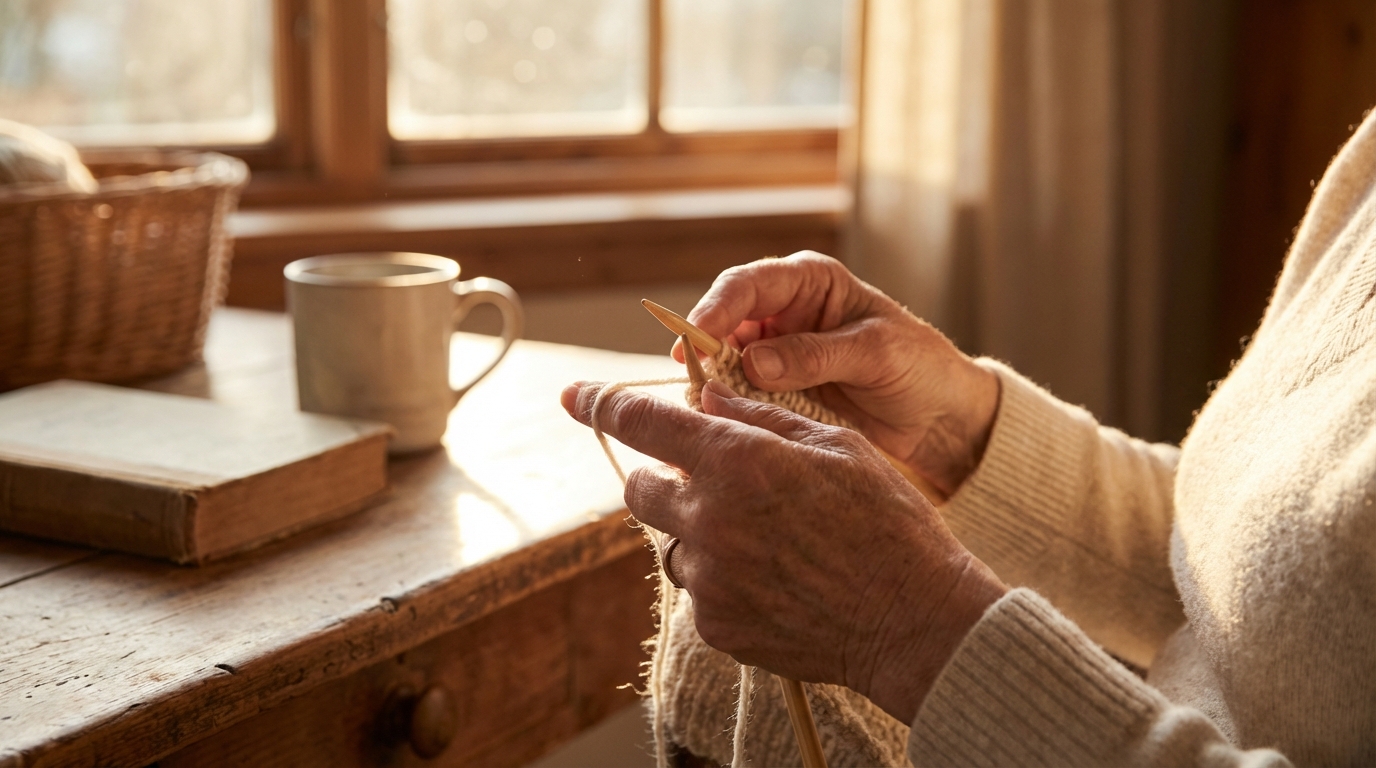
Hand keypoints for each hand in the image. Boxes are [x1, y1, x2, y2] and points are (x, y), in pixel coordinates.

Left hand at [561, 379, 1006, 723]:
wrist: (913, 622)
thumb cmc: (888, 523)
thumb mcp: (837, 446)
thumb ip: (763, 418)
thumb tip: (710, 395)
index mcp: (738, 461)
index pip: (645, 423)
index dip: (603, 404)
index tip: (574, 397)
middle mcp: (710, 518)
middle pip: (640, 490)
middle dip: (660, 477)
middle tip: (708, 482)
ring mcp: (709, 578)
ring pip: (674, 543)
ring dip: (701, 533)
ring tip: (771, 543)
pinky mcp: (717, 625)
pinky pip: (700, 591)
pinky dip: (725, 580)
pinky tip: (779, 583)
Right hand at [675, 251, 999, 497]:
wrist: (941, 419)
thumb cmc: (920, 368)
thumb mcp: (875, 354)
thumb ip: (814, 355)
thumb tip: (754, 362)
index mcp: (811, 283)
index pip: (749, 284)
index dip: (717, 307)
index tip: (698, 337)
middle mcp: (785, 313)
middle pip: (726, 321)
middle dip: (706, 348)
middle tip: (693, 378)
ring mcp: (777, 354)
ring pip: (725, 361)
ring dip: (713, 381)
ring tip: (702, 405)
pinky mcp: (777, 393)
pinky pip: (740, 395)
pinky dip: (727, 407)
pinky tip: (719, 422)